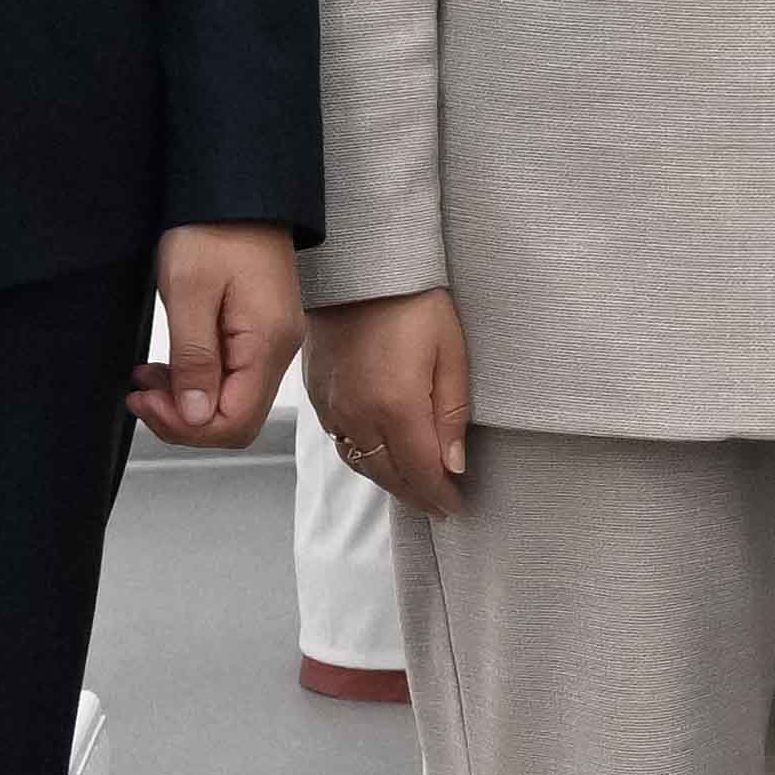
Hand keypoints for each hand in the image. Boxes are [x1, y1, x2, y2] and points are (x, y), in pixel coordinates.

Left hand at [137, 223, 303, 449]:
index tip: (144, 399)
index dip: (186, 426)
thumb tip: (195, 418)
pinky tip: (169, 363)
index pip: (235, 423)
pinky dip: (198, 378)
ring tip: (145, 378)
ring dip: (187, 400)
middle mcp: (279, 350)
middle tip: (140, 392)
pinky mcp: (261, 330)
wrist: (238, 188)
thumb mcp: (189, 292)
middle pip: (236, 419)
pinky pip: (234, 375)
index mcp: (266, 344)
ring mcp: (273, 340)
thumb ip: (194, 359)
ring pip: (233, 400)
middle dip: (184, 417)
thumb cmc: (212, 229)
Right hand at [306, 289, 471, 518]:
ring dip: (390, 481)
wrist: (359, 266)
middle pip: (389, 475)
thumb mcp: (450, 352)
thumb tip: (453, 465)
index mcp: (396, 407)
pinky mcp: (318, 394)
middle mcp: (358, 415)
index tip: (456, 508)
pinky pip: (341, 441)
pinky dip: (364, 457)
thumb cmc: (415, 302)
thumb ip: (451, 413)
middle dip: (417, 495)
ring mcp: (333, 407)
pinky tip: (380, 458)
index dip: (440, 496)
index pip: (421, 471)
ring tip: (414, 489)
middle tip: (439, 507)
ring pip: (362, 462)